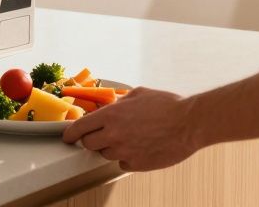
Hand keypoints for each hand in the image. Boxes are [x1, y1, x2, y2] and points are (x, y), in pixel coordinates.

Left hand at [62, 87, 198, 171]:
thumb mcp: (139, 94)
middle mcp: (114, 134)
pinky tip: (139, 146)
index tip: (68, 136)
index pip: (80, 127)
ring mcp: (124, 151)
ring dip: (111, 147)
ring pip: (105, 154)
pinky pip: (122, 163)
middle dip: (92, 139)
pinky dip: (127, 156)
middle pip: (88, 144)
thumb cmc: (168, 106)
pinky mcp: (136, 164)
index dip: (71, 133)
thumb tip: (110, 106)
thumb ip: (119, 101)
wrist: (189, 124)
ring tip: (130, 137)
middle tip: (102, 134)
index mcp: (112, 114)